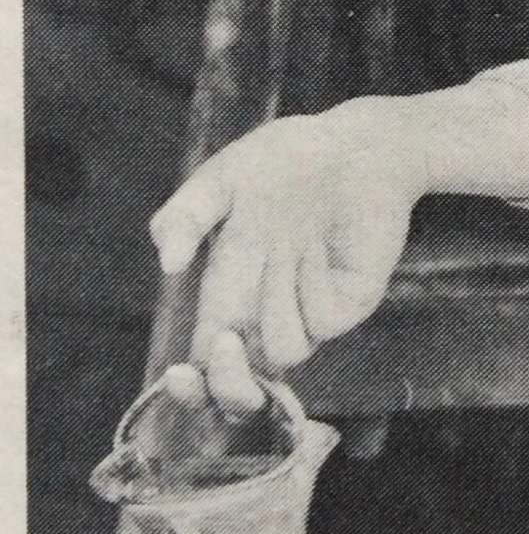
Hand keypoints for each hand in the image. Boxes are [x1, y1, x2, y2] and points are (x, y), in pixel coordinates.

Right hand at [149, 99, 427, 415]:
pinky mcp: (352, 298)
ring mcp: (313, 307)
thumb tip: (167, 266)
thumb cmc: (287, 159)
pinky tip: (316, 249)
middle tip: (227, 342)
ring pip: (284, 355)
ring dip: (272, 310)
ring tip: (282, 251)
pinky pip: (323, 322)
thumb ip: (185, 216)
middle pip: (244, 392)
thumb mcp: (222, 180)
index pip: (205, 367)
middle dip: (230, 385)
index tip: (176, 376)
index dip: (190, 389)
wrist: (355, 141)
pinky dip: (309, 290)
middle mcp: (269, 310)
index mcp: (230, 292)